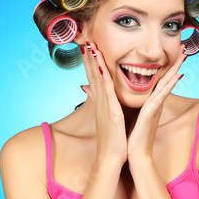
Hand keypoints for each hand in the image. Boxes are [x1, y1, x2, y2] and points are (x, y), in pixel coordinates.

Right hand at [81, 42, 127, 166]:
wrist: (111, 158)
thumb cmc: (112, 141)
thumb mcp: (108, 121)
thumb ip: (104, 107)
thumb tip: (101, 101)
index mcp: (101, 103)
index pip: (94, 79)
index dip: (91, 63)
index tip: (88, 48)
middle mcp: (100, 102)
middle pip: (93, 75)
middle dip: (89, 57)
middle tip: (85, 40)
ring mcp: (104, 106)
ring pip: (98, 79)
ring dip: (94, 62)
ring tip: (90, 46)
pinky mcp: (111, 112)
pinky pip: (106, 91)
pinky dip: (103, 77)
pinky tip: (102, 65)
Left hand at [127, 46, 185, 168]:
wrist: (133, 155)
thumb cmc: (130, 137)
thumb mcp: (128, 114)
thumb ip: (126, 102)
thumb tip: (116, 92)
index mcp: (149, 102)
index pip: (158, 80)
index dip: (165, 65)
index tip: (171, 52)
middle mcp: (155, 103)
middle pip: (166, 78)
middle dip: (175, 63)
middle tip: (185, 47)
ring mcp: (155, 108)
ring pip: (167, 84)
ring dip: (176, 69)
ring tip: (185, 55)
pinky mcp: (152, 114)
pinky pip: (161, 96)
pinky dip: (168, 86)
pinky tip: (177, 76)